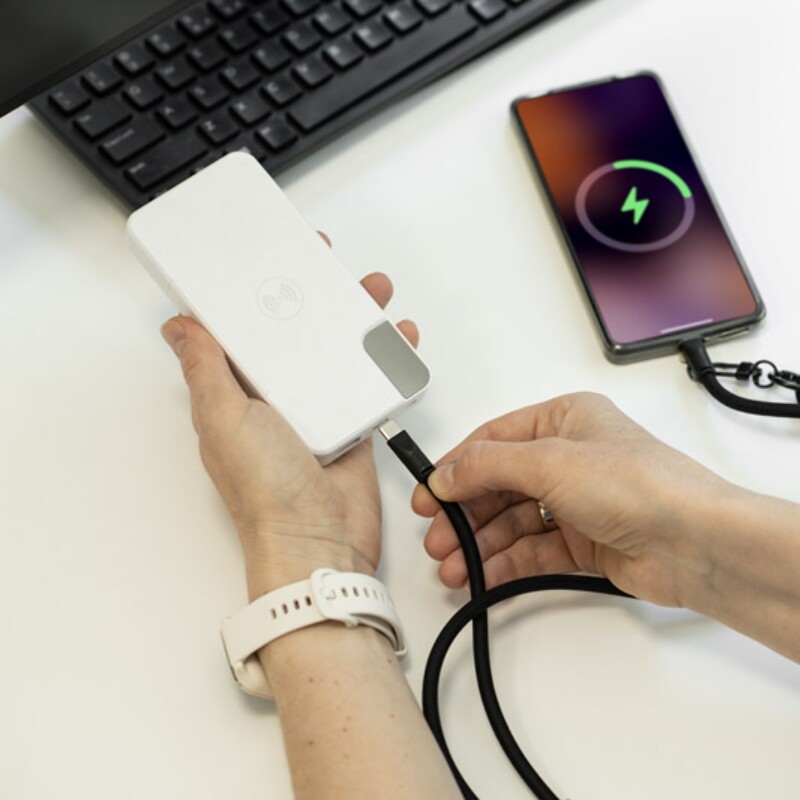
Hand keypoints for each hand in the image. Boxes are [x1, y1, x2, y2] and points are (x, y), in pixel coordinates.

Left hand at [161, 253, 417, 598]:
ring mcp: (316, 412)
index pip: (242, 329)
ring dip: (356, 319)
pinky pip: (370, 384)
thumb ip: (206, 369)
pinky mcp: (352, 427)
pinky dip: (386, 361)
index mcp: (236, 394)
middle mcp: (274, 400)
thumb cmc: (266, 494)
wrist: (319, 544)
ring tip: (373, 293)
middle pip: (295, 332)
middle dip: (314, 295)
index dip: (253, 292)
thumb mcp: (224, 419)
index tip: (268, 257)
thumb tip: (178, 326)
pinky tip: (397, 342)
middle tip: (330, 264)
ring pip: (336, 351)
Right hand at [414, 392, 739, 606]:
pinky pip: (534, 551)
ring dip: (482, 545)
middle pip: (500, 485)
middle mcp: (573, 457)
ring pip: (515, 522)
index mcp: (567, 419)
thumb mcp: (551, 461)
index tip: (427, 497)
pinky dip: (506, 564)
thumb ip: (489, 466)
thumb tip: (447, 472)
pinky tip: (484, 577)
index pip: (495, 440)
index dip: (457, 469)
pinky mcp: (588, 543)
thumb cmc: (642, 485)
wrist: (692, 541)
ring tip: (455, 568)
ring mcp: (580, 502)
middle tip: (439, 540)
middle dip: (466, 514)